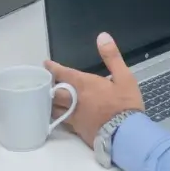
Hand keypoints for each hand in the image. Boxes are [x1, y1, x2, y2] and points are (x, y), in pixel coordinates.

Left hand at [44, 33, 145, 147]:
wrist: (126, 134)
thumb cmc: (125, 103)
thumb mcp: (124, 77)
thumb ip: (112, 57)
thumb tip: (102, 36)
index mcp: (85, 85)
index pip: (63, 74)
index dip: (53, 68)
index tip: (45, 64)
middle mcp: (75, 100)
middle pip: (54, 93)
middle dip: (48, 87)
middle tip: (43, 83)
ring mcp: (75, 117)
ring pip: (55, 109)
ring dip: (50, 103)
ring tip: (46, 100)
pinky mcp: (78, 131)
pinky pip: (63, 122)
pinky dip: (58, 118)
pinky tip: (59, 117)